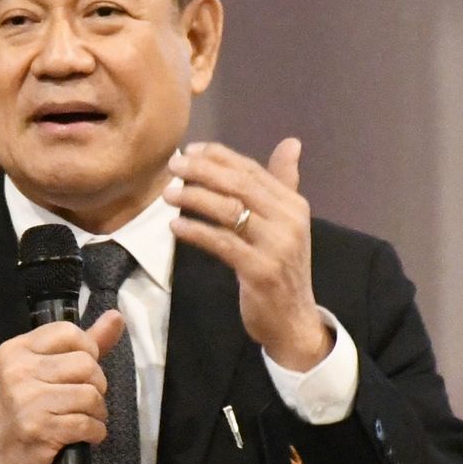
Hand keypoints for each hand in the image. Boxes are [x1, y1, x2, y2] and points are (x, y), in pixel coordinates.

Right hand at [0, 309, 129, 463]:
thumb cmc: (24, 409)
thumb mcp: (43, 370)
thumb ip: (82, 343)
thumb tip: (117, 316)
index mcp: (16, 350)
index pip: (69, 332)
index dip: (87, 351)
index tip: (80, 370)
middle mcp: (18, 371)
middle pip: (86, 364)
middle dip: (96, 385)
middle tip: (83, 399)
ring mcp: (27, 401)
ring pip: (90, 394)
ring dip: (97, 411)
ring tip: (84, 418)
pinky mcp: (40, 429)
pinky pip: (87, 423)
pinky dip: (95, 432)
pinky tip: (83, 435)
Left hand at [167, 137, 330, 372]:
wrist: (294, 320)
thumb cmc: (282, 269)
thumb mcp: (286, 224)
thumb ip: (282, 184)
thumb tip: (291, 143)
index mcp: (294, 204)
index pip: (252, 170)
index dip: (219, 156)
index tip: (190, 150)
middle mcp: (289, 220)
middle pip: (239, 185)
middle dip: (202, 171)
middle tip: (173, 166)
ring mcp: (276, 246)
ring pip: (229, 210)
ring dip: (194, 198)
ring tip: (168, 194)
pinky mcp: (260, 270)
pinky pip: (222, 243)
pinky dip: (196, 232)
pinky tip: (176, 226)